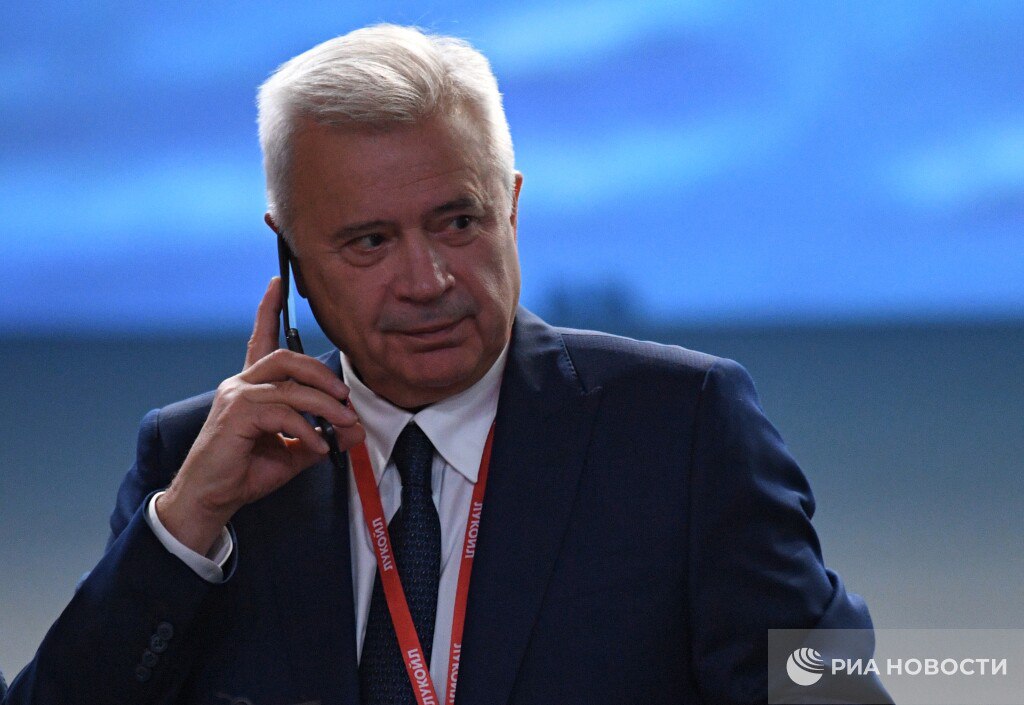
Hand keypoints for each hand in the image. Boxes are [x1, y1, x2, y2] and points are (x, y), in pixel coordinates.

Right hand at [157, 277, 364, 554]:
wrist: (210, 501)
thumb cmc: (245, 473)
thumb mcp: (292, 453)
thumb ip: (321, 436)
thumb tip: (354, 428)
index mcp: (250, 387)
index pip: (259, 339)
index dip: (268, 309)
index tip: (277, 282)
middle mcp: (240, 385)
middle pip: (286, 357)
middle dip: (322, 374)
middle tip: (345, 397)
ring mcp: (236, 397)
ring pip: (291, 386)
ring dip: (325, 405)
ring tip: (343, 425)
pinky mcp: (237, 416)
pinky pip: (284, 413)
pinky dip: (307, 430)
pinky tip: (316, 446)